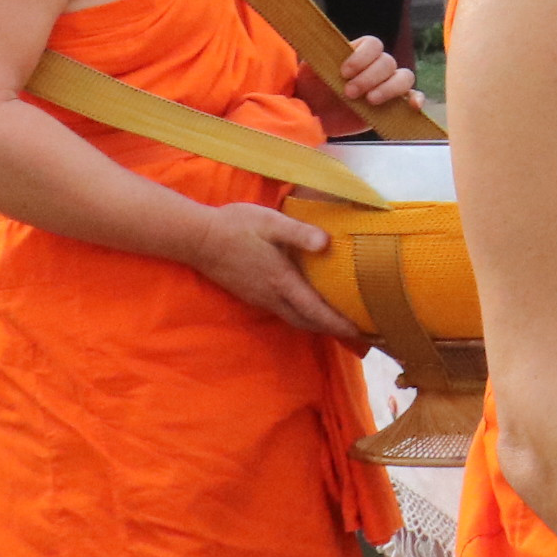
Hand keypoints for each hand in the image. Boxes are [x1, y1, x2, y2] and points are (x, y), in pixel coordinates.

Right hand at [182, 203, 358, 340]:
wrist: (197, 239)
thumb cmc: (236, 227)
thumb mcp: (271, 222)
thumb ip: (299, 233)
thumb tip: (326, 243)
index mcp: (281, 280)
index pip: (315, 310)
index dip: (338, 323)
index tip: (360, 332)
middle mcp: (271, 295)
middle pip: (307, 322)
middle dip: (333, 330)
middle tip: (359, 333)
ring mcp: (259, 298)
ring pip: (294, 319)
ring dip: (318, 324)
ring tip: (340, 325)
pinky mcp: (251, 294)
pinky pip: (283, 312)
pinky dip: (302, 316)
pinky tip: (310, 309)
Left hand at [319, 34, 426, 128]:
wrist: (313, 115)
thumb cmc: (309, 89)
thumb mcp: (310, 70)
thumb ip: (319, 59)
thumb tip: (320, 55)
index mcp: (358, 53)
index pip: (373, 44)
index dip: (362, 57)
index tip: (344, 72)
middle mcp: (376, 67)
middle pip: (388, 62)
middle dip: (369, 77)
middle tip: (349, 93)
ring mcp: (387, 85)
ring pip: (404, 77)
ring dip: (388, 88)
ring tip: (369, 101)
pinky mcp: (394, 105)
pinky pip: (413, 96)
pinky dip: (416, 98)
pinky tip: (412, 106)